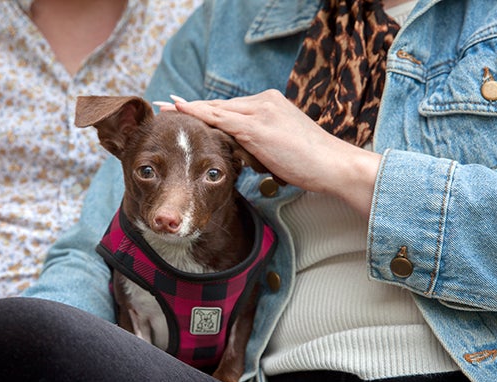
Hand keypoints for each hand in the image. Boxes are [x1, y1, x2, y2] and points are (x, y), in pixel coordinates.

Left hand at [171, 90, 381, 217]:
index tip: (183, 108)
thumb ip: (258, 145)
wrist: (332, 165)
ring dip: (188, 109)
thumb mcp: (279, 148)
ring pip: (217, 110)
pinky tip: (182, 111)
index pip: (230, 107)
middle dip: (191, 107)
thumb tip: (240, 155)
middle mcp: (263, 102)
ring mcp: (260, 112)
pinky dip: (199, 114)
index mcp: (270, 104)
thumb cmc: (310, 163)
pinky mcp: (257, 126)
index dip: (205, 109)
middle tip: (164, 105)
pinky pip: (222, 119)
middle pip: (219, 105)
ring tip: (164, 108)